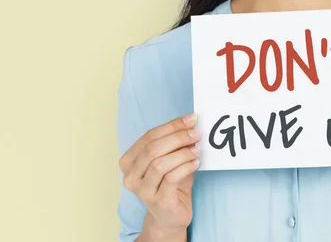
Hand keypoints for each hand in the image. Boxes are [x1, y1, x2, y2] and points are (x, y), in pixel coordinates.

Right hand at [119, 113, 201, 232]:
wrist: (171, 214)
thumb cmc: (170, 182)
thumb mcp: (169, 158)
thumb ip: (174, 142)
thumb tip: (191, 123)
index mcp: (129, 161)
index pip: (149, 136)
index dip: (172, 126)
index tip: (191, 119)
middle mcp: (130, 176)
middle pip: (153, 149)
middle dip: (178, 137)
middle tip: (196, 133)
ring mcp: (142, 190)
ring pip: (160, 164)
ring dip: (182, 153)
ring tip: (197, 149)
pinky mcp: (157, 201)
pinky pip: (171, 178)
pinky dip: (186, 166)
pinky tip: (196, 163)